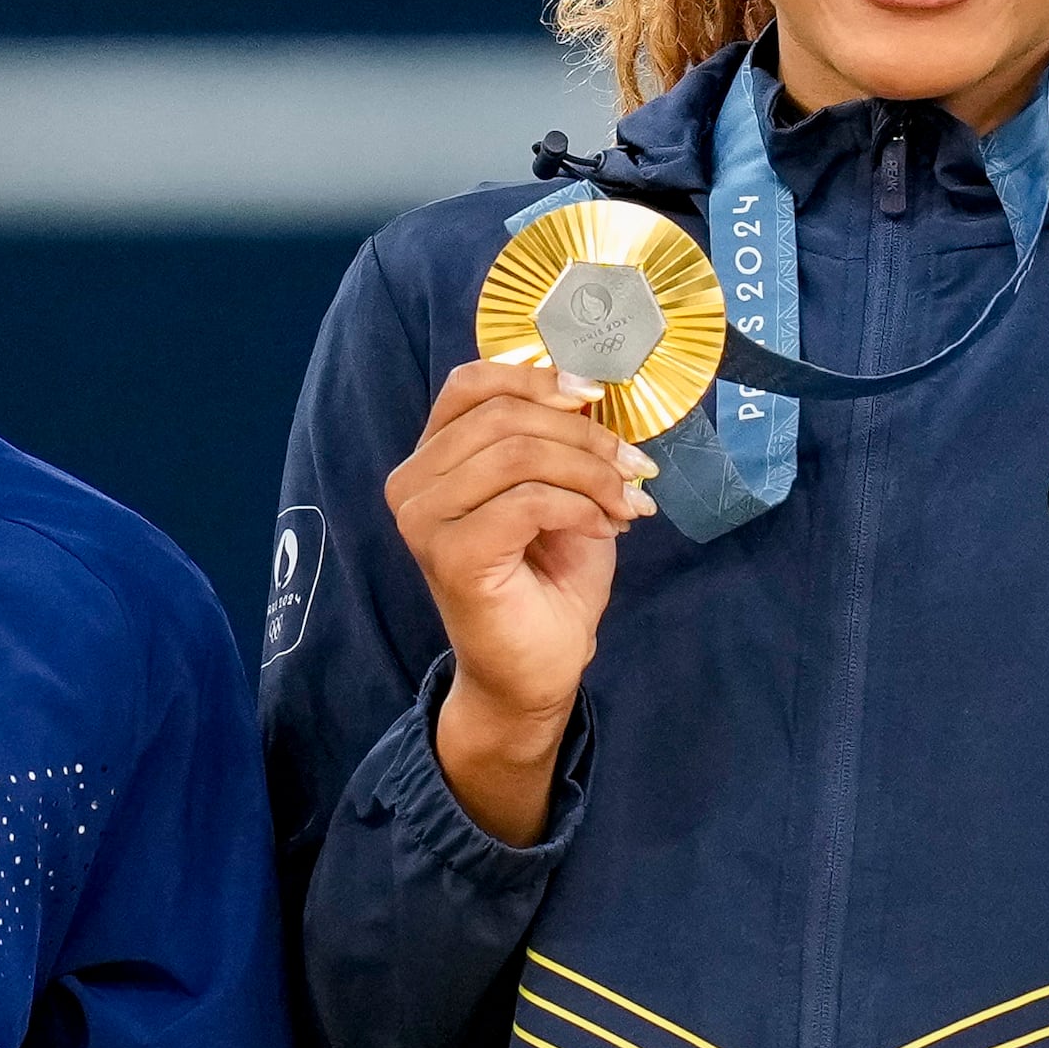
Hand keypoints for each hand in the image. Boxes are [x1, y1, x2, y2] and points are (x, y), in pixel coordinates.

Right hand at [384, 358, 654, 844]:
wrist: (537, 670)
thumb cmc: (546, 580)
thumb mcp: (558, 489)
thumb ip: (555, 437)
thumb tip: (587, 385)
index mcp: (432, 458)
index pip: (469, 383)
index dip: (536, 377)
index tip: (596, 395)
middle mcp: (413, 483)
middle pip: (504, 416)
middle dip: (585, 436)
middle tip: (635, 468)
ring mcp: (423, 520)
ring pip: (518, 453)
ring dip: (589, 472)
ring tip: (626, 502)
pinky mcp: (449, 555)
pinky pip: (527, 501)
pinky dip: (581, 507)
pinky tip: (605, 529)